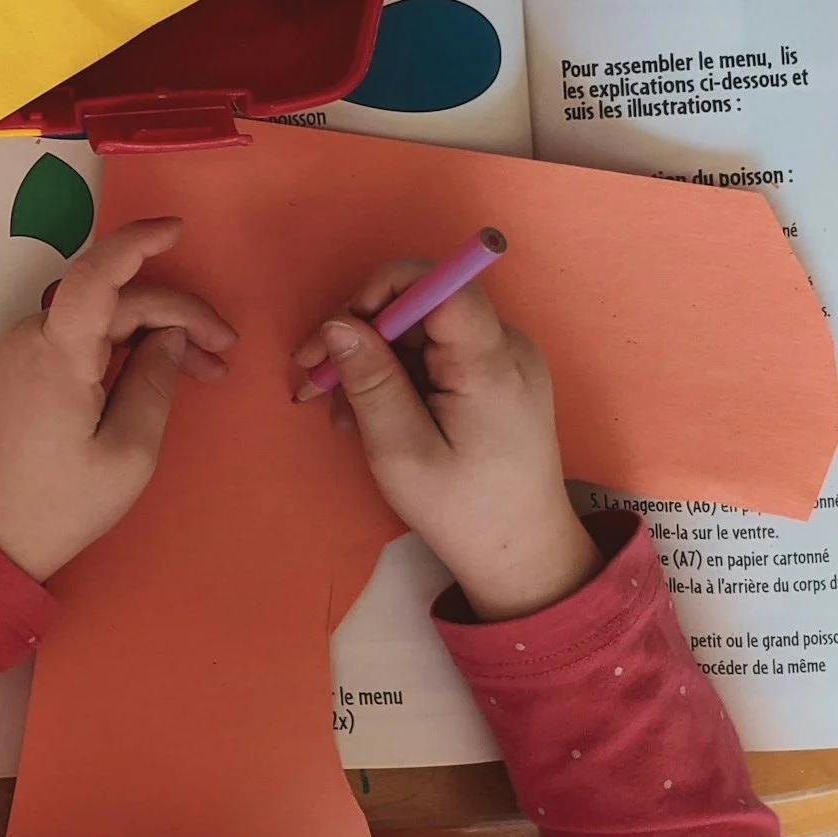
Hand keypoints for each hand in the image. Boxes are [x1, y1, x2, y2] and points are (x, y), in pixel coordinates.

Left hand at [0, 217, 235, 581]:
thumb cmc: (60, 504)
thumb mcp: (128, 452)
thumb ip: (155, 383)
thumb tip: (170, 336)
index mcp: (56, 354)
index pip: (96, 275)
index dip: (136, 243)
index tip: (178, 229)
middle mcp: (30, 338)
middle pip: (111, 301)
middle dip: (175, 317)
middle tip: (224, 355)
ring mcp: (19, 351)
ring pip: (98, 319)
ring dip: (152, 334)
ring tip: (204, 371)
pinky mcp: (18, 369)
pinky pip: (78, 339)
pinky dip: (120, 348)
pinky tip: (156, 373)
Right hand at [290, 267, 598, 621]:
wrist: (522, 553)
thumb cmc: (462, 510)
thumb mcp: (400, 451)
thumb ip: (370, 381)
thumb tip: (336, 322)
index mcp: (490, 362)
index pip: (440, 283)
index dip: (382, 290)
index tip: (340, 332)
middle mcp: (505, 346)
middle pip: (421, 305)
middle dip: (362, 335)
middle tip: (315, 382)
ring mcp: (504, 360)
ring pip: (420, 331)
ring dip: (373, 361)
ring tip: (340, 413)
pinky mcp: (496, 376)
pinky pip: (435, 353)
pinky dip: (396, 375)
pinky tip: (370, 413)